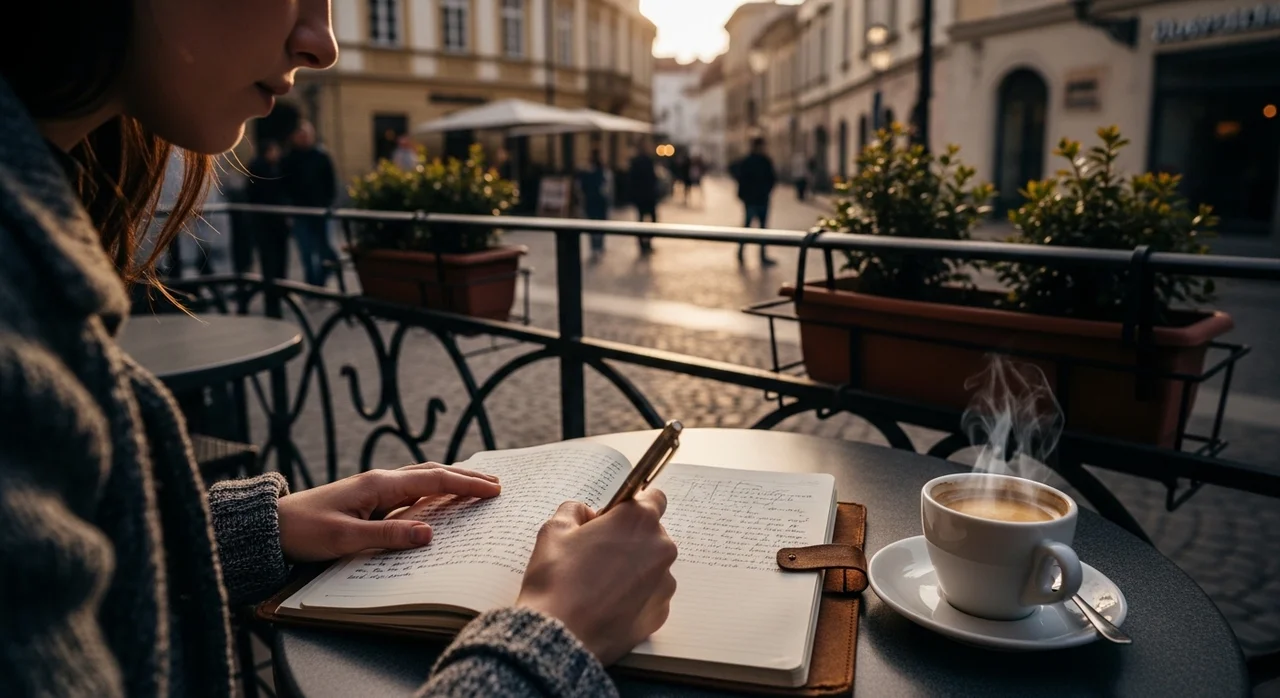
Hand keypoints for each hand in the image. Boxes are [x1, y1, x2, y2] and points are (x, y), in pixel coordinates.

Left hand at [277, 463, 499, 562]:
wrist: (271, 526)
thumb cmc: (304, 532)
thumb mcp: (345, 539)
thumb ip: (388, 536)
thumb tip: (430, 534)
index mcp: (379, 485)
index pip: (433, 479)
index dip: (466, 484)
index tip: (494, 490)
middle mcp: (379, 480)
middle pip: (432, 472)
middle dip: (466, 476)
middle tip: (496, 484)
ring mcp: (373, 487)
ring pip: (422, 476)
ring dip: (451, 478)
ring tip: (476, 484)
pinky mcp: (367, 497)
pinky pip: (409, 487)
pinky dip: (432, 487)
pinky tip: (438, 494)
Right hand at [516, 489, 677, 664]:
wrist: (560, 637)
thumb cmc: (556, 581)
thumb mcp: (554, 530)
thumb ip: (574, 510)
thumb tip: (584, 513)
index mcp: (638, 520)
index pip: (653, 498)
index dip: (630, 508)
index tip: (613, 519)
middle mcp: (660, 548)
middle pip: (652, 535)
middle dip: (629, 540)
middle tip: (597, 555)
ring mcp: (664, 583)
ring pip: (652, 567)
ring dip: (633, 570)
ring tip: (599, 585)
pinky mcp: (661, 613)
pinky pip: (651, 596)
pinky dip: (634, 597)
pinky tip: (607, 605)